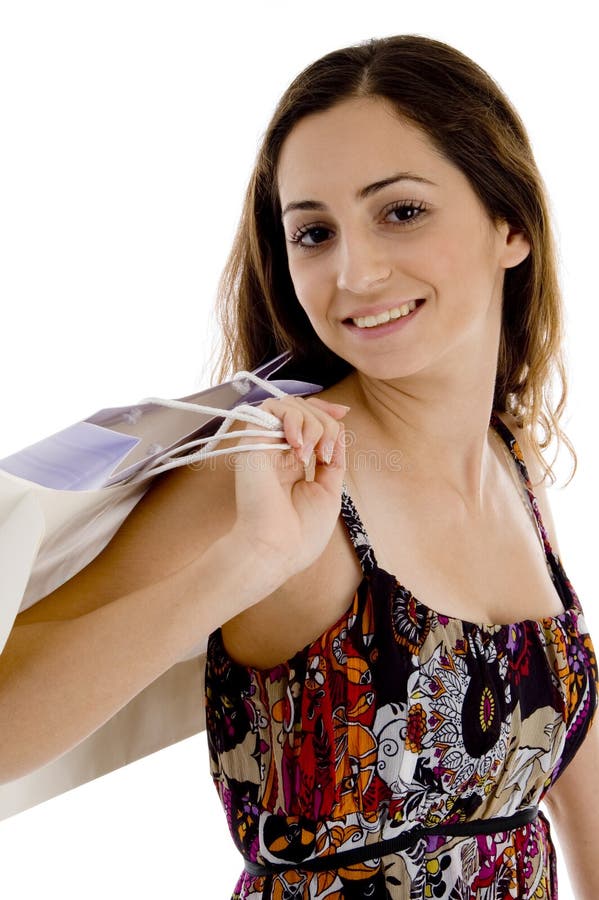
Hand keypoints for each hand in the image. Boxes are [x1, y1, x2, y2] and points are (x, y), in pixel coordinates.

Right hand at [228, 395, 349, 578]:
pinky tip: (297, 444)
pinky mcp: (251, 442)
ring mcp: (264, 445)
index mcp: (293, 463)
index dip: (326, 412)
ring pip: (291, 406)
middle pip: (305, 411)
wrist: (276, 548)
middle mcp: (277, 451)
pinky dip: (292, 418)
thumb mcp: (329, 491)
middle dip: (325, 423)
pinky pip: (271, 407)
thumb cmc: (300, 532)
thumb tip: (338, 427)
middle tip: (326, 455)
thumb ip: (332, 459)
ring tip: (313, 455)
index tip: (342, 414)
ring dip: (313, 423)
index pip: (308, 421)